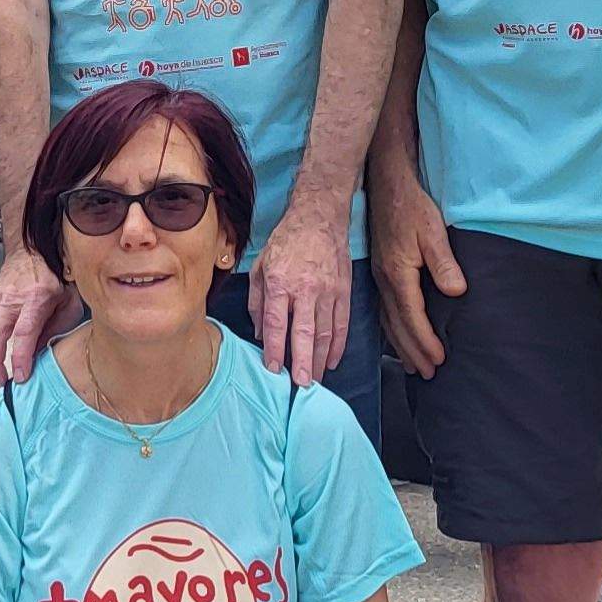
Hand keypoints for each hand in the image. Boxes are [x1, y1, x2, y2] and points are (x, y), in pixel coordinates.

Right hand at [0, 248, 67, 385]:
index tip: (21, 376)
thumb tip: (41, 355)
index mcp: (36, 296)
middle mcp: (10, 299)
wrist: (30, 250)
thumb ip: (57, 329)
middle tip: (1, 386)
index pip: (23, 332)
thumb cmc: (53, 276)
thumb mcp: (68, 301)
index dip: (20, 357)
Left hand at [249, 215, 352, 387]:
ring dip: (321, 359)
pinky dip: (339, 345)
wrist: (319, 216)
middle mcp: (305, 289)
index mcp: (280, 282)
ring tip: (316, 380)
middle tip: (302, 386)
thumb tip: (260, 333)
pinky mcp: (344, 290)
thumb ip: (257, 301)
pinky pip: (342, 323)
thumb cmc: (285, 241)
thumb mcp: (260, 265)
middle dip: (303, 362)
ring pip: (325, 332)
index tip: (274, 369)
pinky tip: (333, 361)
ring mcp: (328, 290)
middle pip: (304, 333)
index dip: (275, 349)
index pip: (277, 323)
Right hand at [367, 170, 463, 377]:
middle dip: (412, 352)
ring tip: (411, 364)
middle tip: (426, 374)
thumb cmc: (412, 207)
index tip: (439, 360)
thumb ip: (444, 263)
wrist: (387, 185)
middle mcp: (385, 281)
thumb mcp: (433, 232)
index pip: (413, 318)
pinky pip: (383, 310)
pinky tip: (396, 335)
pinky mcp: (381, 271)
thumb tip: (456, 292)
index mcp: (398, 275)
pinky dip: (391, 329)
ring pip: (388, 320)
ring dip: (400, 344)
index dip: (426, 341)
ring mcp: (380, 277)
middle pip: (398, 326)